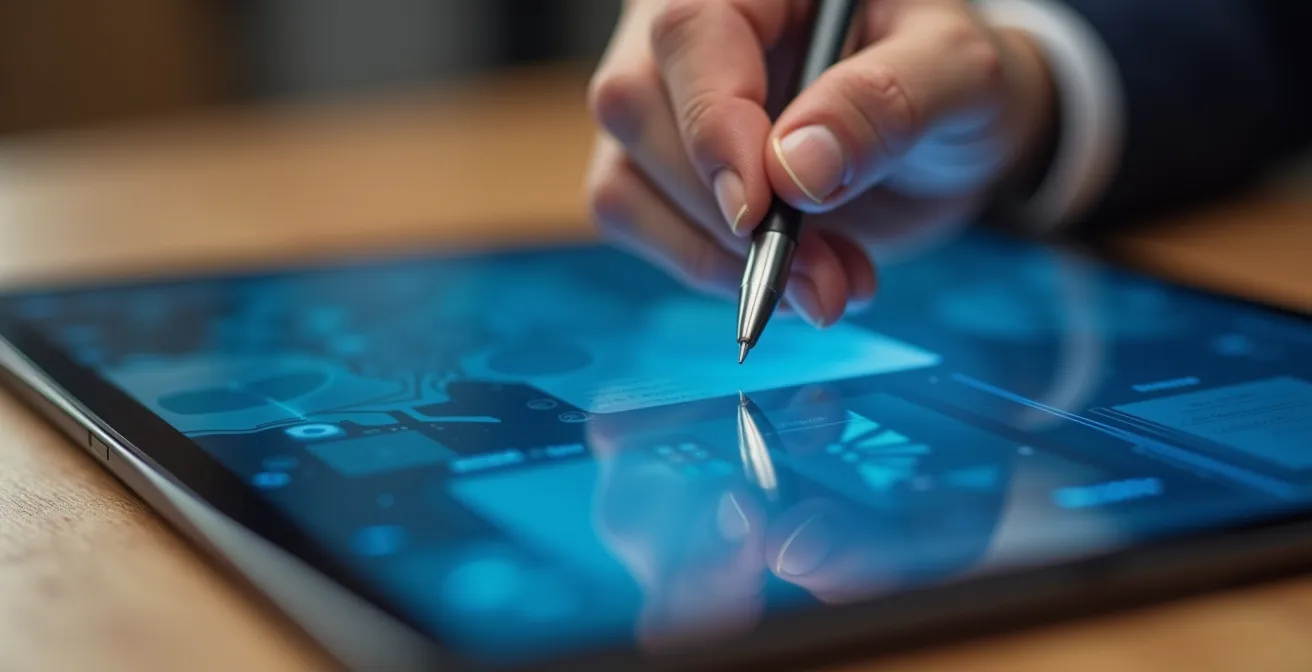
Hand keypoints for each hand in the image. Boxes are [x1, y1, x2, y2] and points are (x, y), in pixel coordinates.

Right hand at [586, 0, 1055, 326]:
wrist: (947, 136)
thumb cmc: (951, 82)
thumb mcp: (960, 76)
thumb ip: (888, 102)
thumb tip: (796, 168)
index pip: (691, 32)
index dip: (712, 126)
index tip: (759, 212)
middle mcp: (690, 26)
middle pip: (638, 108)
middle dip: (727, 217)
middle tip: (822, 277)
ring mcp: (662, 97)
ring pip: (624, 178)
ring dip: (718, 259)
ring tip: (826, 286)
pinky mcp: (653, 165)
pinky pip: (633, 219)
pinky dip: (708, 270)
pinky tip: (791, 281)